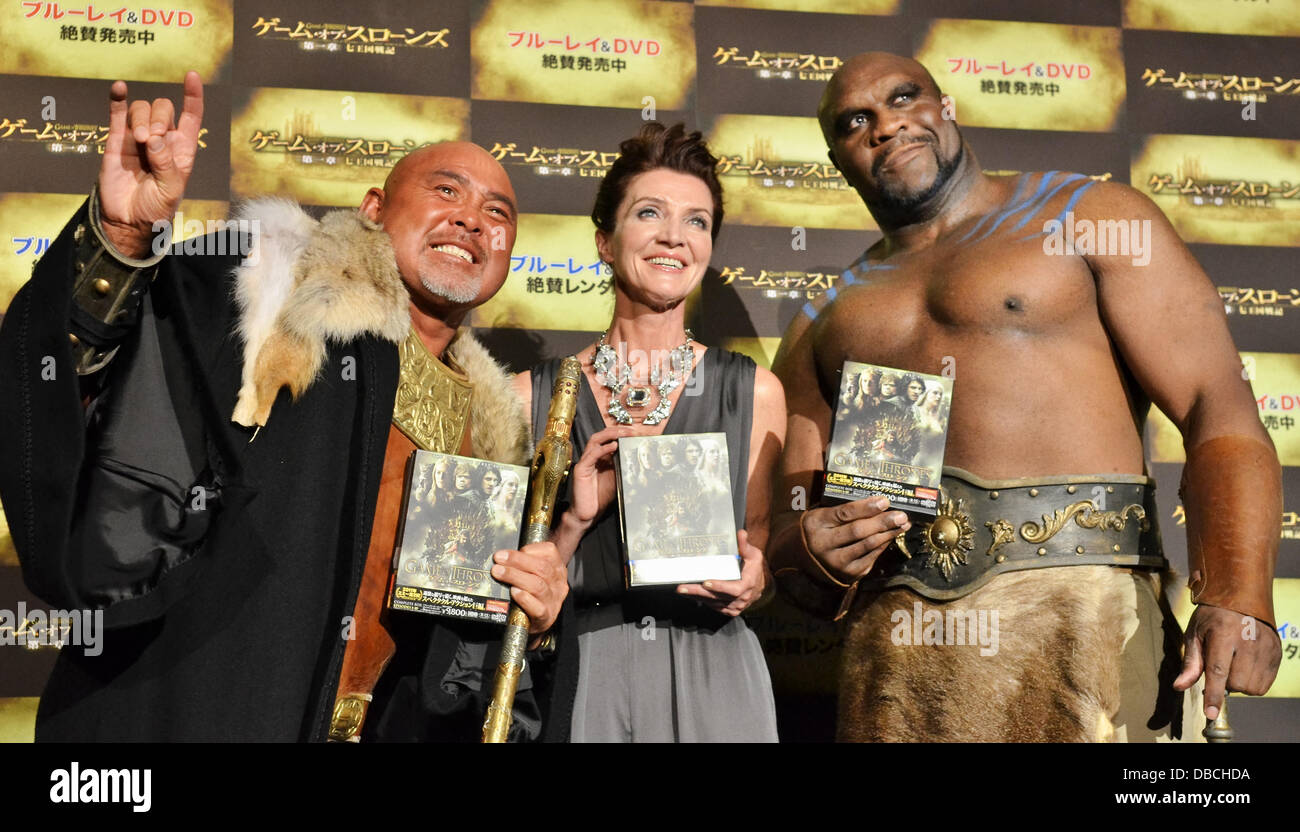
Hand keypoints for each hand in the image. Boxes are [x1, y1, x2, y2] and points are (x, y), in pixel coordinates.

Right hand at [99, 71, 204, 257]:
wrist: (128, 221)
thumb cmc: (155, 208)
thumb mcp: (170, 190)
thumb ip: (166, 164)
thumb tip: (154, 138)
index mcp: (182, 150)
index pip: (192, 116)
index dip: (193, 96)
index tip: (191, 76)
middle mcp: (162, 139)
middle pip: (164, 108)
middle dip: (160, 117)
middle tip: (153, 140)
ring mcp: (138, 137)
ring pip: (142, 108)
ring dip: (142, 118)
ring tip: (140, 141)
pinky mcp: (117, 140)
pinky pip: (117, 112)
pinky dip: (118, 99)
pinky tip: (119, 88)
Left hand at [490, 541, 568, 635]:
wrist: (535, 622)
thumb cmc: (532, 594)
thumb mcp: (533, 574)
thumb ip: (523, 563)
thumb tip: (502, 555)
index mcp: (557, 568)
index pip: (549, 552)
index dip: (528, 549)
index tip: (508, 552)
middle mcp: (558, 583)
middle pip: (541, 567)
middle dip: (517, 560)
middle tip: (498, 558)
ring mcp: (553, 601)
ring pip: (537, 585)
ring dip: (515, 576)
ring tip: (498, 572)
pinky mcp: (546, 617)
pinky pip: (537, 607)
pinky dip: (524, 598)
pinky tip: (514, 592)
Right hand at [567, 424, 630, 526]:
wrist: (587, 514)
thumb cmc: (600, 497)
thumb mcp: (617, 477)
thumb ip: (622, 465)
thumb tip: (636, 455)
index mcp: (599, 458)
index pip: (608, 439)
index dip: (621, 433)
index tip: (635, 432)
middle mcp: (591, 457)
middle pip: (601, 435)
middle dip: (617, 430)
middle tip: (632, 430)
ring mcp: (585, 462)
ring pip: (595, 440)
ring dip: (610, 434)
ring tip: (624, 433)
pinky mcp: (580, 470)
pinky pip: (592, 455)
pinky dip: (603, 449)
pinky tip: (614, 446)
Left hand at [677, 529, 769, 616]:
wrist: (758, 585)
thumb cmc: (754, 568)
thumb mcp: (753, 555)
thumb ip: (745, 545)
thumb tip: (740, 533)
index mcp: (748, 584)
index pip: (734, 589)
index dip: (720, 587)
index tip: (706, 582)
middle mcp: (742, 598)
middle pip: (718, 597)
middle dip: (699, 592)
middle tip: (682, 588)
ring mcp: (735, 606)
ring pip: (713, 603)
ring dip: (696, 596)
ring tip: (682, 590)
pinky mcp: (728, 610)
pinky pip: (713, 606)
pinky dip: (701, 600)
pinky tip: (690, 594)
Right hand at [800, 496, 909, 584]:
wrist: (807, 560)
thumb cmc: (821, 530)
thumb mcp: (822, 515)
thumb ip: (842, 509)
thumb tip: (877, 502)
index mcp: (815, 524)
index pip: (843, 514)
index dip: (866, 507)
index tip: (884, 501)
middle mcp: (823, 544)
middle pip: (858, 531)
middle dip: (882, 522)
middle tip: (901, 515)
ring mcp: (836, 561)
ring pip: (868, 545)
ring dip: (888, 533)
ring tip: (902, 524)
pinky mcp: (848, 573)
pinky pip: (871, 556)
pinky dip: (883, 544)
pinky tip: (891, 535)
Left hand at [1174, 603, 1281, 720]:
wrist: (1243, 596)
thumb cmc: (1213, 616)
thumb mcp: (1195, 633)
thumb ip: (1190, 662)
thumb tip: (1179, 686)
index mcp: (1223, 633)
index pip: (1218, 671)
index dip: (1214, 695)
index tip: (1210, 713)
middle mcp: (1247, 641)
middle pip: (1237, 683)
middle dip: (1225, 683)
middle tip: (1220, 666)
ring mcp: (1265, 647)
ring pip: (1252, 687)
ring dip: (1239, 684)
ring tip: (1233, 665)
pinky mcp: (1277, 653)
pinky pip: (1265, 684)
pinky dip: (1253, 682)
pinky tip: (1246, 666)